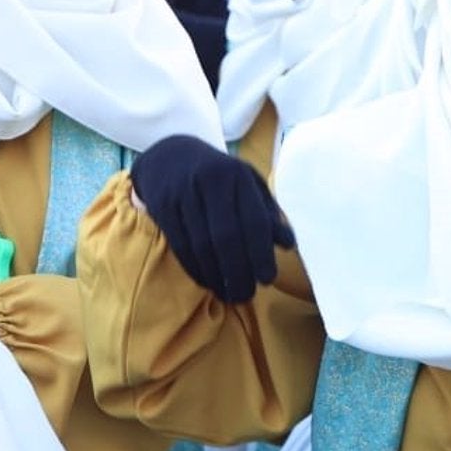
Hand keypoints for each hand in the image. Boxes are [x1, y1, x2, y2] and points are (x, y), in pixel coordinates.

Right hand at [131, 135, 292, 303]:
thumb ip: (267, 212)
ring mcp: (184, 193)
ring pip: (201, 244)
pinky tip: (208, 282)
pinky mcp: (162, 205)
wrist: (170, 156)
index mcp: (238, 176)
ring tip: (229, 294)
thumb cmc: (220, 176)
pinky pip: (181, 245)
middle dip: (238, 271)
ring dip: (217, 275)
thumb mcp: (247, 184)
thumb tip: (287, 244)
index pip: (253, 219)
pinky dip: (196, 269)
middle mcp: (211, 181)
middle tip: (247, 294)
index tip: (267, 278)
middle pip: (226, 236)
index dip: (261, 253)